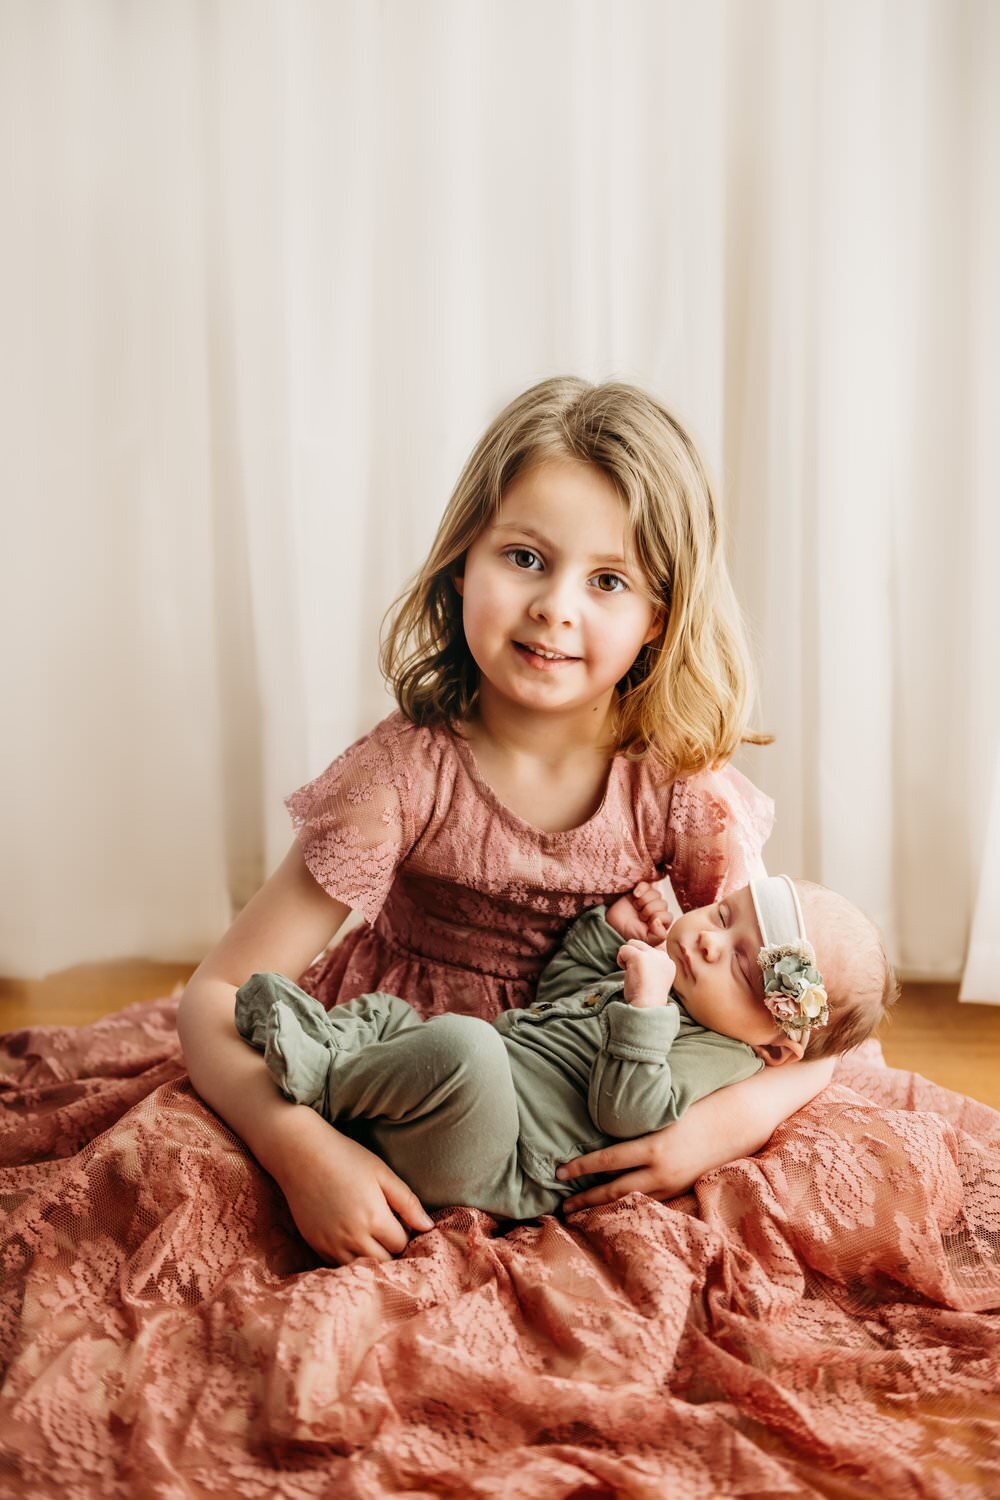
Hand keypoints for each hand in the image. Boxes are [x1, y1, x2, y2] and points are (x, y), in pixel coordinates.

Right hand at [272, 1107, 434, 1265]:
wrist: (300, 1153)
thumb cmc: (345, 1157)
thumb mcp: (382, 1173)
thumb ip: (407, 1202)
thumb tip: (428, 1227)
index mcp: (373, 1218)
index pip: (401, 1244)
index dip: (405, 1232)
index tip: (398, 1218)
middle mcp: (352, 1237)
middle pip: (384, 1261)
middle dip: (390, 1249)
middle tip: (387, 1228)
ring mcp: (331, 1244)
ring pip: (362, 1268)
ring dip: (371, 1257)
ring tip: (370, 1235)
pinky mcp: (315, 1245)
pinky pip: (339, 1265)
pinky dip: (350, 1257)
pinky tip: (350, 1236)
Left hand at [555, 1055, 839, 1211]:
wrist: (743, 1118)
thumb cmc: (703, 1103)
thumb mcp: (665, 1109)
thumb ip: (640, 1122)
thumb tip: (609, 1123)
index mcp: (653, 1146)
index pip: (607, 1161)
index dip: (581, 1168)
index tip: (559, 1172)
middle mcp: (662, 1171)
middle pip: (615, 1190)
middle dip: (586, 1199)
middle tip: (562, 1208)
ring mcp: (676, 1183)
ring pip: (634, 1201)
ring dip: (608, 1207)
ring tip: (585, 1213)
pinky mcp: (688, 1187)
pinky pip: (656, 1202)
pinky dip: (635, 1206)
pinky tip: (622, 1209)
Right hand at [605, 880, 672, 944]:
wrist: (612, 925)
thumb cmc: (628, 934)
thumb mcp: (645, 940)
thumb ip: (658, 935)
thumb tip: (659, 920)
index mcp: (661, 924)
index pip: (667, 916)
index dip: (656, 917)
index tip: (646, 922)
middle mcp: (657, 911)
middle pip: (662, 904)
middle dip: (649, 910)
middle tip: (640, 916)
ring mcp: (649, 900)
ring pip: (656, 894)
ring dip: (645, 900)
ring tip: (636, 907)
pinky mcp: (640, 892)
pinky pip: (647, 884)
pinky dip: (642, 888)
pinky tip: (635, 895)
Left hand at [616, 937, 676, 1006]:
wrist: (647, 1006)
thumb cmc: (648, 999)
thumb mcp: (655, 979)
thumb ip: (651, 967)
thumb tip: (636, 957)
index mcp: (669, 963)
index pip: (651, 952)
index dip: (642, 962)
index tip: (643, 977)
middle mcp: (663, 956)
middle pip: (641, 945)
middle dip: (634, 957)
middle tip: (636, 975)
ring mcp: (651, 955)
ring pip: (632, 944)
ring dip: (627, 957)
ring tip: (632, 974)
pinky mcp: (639, 956)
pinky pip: (623, 949)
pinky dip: (620, 960)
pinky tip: (627, 973)